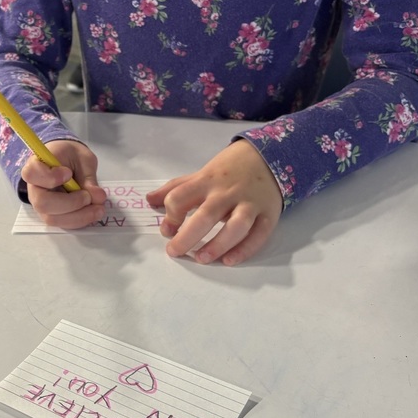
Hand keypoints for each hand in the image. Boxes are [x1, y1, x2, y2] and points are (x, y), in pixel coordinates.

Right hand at [21, 139, 107, 228]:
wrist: (67, 162)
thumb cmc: (71, 156)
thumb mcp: (83, 158)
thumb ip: (88, 176)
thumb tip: (97, 196)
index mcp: (36, 165)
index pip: (31, 173)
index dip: (49, 177)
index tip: (68, 174)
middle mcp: (34, 188)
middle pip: (42, 203)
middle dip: (70, 203)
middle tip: (88, 196)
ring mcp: (41, 204)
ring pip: (52, 218)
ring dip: (78, 216)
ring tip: (99, 208)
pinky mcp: (52, 215)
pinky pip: (63, 224)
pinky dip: (81, 220)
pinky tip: (94, 212)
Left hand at [146, 139, 282, 264]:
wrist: (268, 156)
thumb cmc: (228, 170)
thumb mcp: (201, 174)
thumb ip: (176, 188)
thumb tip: (149, 200)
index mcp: (207, 181)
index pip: (181, 196)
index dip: (170, 215)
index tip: (166, 230)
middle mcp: (227, 192)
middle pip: (206, 215)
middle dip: (188, 236)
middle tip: (174, 252)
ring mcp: (249, 203)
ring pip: (236, 226)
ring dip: (218, 244)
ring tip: (202, 258)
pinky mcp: (268, 214)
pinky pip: (259, 234)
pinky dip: (245, 250)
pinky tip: (229, 261)